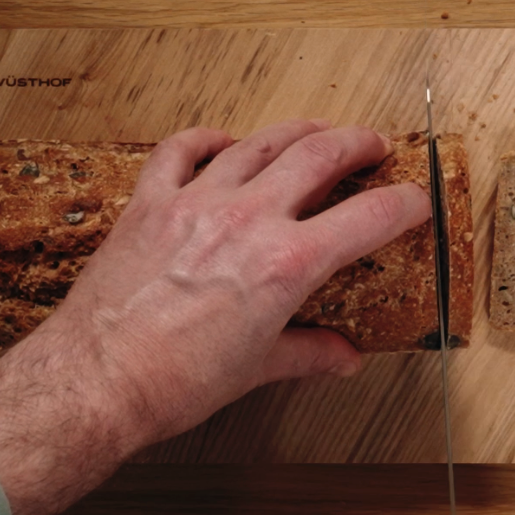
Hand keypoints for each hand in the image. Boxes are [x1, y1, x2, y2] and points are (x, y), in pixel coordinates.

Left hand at [0, 120, 429, 514]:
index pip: (368, 218)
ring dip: (295, 132)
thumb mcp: (257, 370)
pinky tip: (221, 140)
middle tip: (373, 144)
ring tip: (315, 131)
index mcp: (287, 264)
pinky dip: (206, 138)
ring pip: (258, 143)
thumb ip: (307, 353)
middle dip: (356, 143)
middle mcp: (249, 219)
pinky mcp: (151, 201)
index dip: (403, 205)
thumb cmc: (177, 383)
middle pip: (319, 156)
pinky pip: (182, 150)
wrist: (98, 380)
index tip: (416, 200)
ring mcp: (197, 201)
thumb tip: (343, 358)